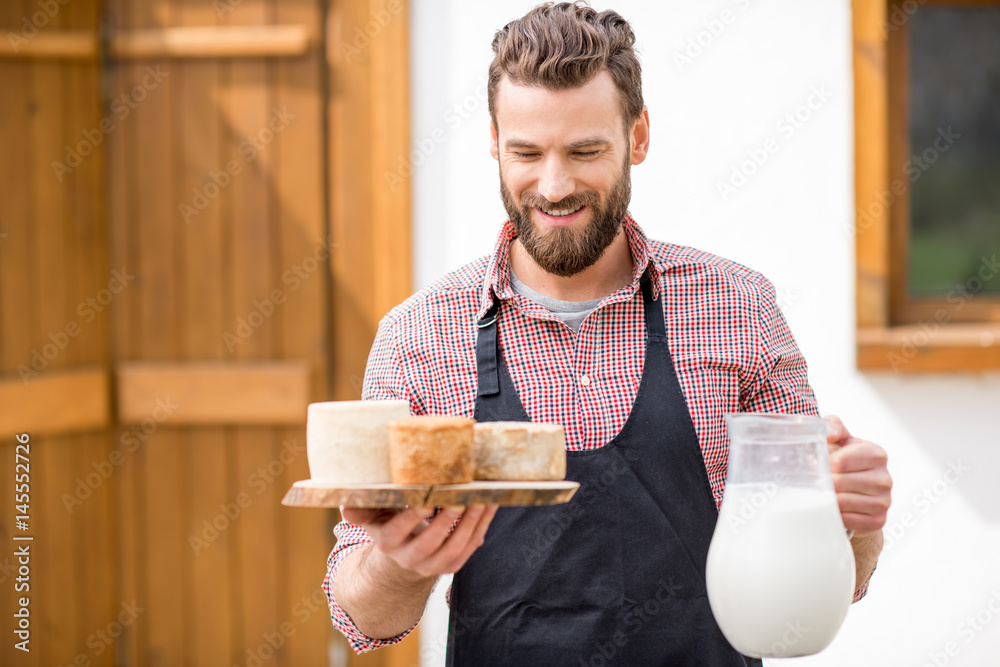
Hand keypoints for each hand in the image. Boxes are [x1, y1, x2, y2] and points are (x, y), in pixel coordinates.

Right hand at [341, 504, 498, 578]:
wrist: (401, 561)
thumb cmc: (389, 526)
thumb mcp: (373, 517)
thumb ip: (362, 508)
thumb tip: (345, 502)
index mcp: (387, 543)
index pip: (398, 531)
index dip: (411, 518)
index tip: (425, 500)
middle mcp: (409, 558)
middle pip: (430, 542)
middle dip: (447, 521)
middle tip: (460, 498)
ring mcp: (432, 565)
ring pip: (454, 548)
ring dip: (470, 524)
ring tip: (481, 500)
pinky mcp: (451, 567)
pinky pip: (470, 549)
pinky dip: (482, 527)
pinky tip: (490, 507)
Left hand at [825, 415, 891, 535]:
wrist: (858, 490)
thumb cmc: (844, 459)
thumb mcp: (840, 438)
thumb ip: (833, 426)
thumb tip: (828, 436)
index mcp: (876, 454)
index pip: (840, 461)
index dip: (823, 464)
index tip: (816, 465)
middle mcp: (885, 478)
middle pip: (839, 483)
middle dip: (821, 482)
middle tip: (813, 482)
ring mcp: (884, 501)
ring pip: (843, 502)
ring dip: (825, 499)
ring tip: (820, 493)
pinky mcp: (878, 520)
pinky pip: (849, 520)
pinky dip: (835, 516)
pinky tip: (830, 509)